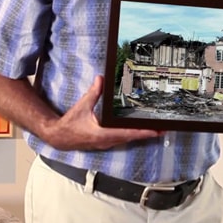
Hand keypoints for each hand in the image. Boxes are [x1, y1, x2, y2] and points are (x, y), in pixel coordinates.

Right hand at [41, 75, 162, 150]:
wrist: (59, 137)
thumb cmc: (70, 124)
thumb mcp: (82, 106)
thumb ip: (93, 93)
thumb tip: (100, 79)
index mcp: (102, 134)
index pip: (126, 133)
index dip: (142, 132)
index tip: (155, 131)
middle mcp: (106, 141)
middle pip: (131, 138)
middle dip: (147, 133)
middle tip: (163, 129)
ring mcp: (106, 143)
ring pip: (128, 139)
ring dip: (141, 135)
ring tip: (156, 130)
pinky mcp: (105, 142)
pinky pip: (122, 139)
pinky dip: (132, 135)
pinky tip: (138, 130)